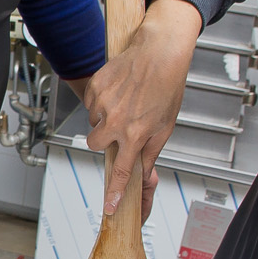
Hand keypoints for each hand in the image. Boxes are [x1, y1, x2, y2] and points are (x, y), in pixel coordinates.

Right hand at [84, 0, 202, 215]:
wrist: (160, 52)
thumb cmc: (166, 86)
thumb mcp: (165, 125)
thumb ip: (149, 151)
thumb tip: (142, 172)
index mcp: (135, 134)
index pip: (121, 171)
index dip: (114, 192)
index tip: (109, 206)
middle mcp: (116, 121)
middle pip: (94, 144)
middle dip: (103, 140)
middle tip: (119, 128)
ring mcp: (103, 103)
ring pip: (93, 121)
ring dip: (104, 117)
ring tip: (125, 101)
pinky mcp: (95, 87)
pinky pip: (90, 102)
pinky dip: (100, 100)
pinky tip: (118, 90)